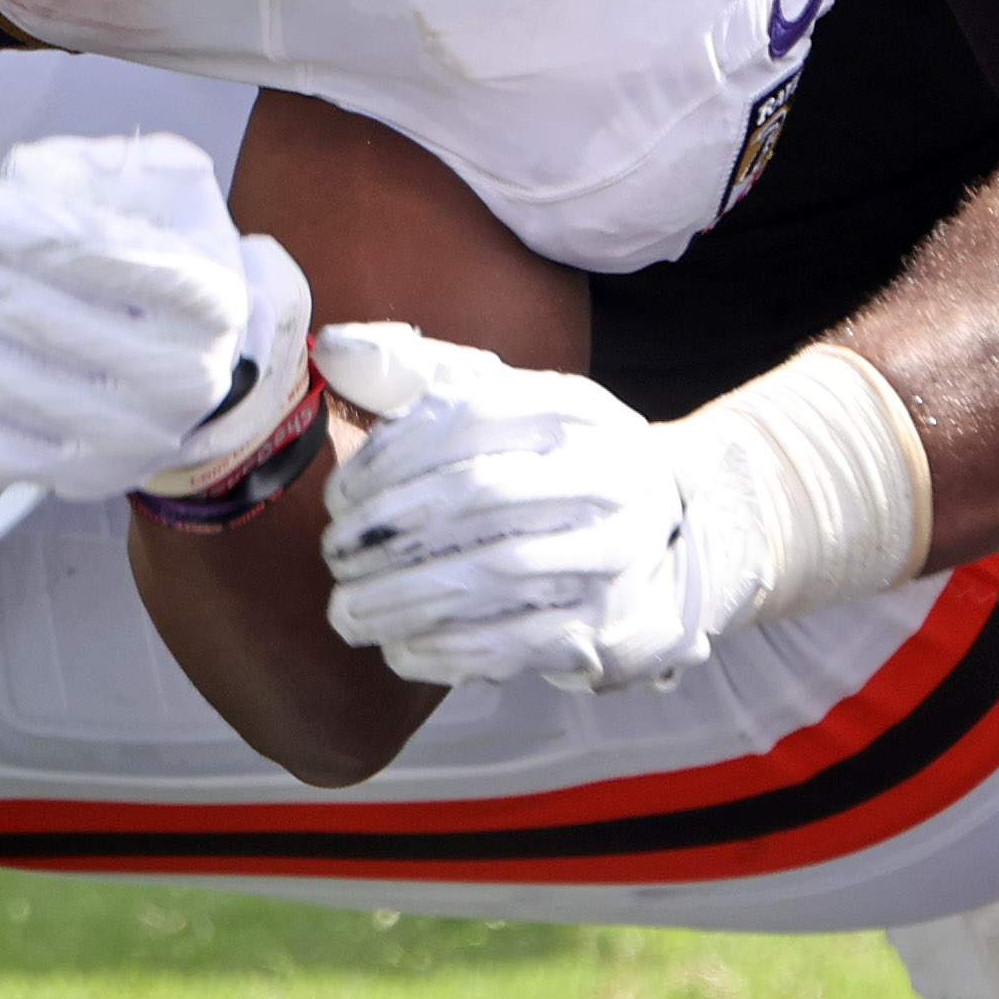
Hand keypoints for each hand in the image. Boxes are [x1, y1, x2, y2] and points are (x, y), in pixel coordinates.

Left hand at [0, 132, 311, 501]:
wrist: (195, 368)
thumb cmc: (162, 254)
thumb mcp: (163, 186)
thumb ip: (98, 166)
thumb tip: (15, 177)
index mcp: (204, 294)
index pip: (84, 248)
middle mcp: (176, 376)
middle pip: (28, 311)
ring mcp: (127, 439)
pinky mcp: (77, 479)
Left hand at [314, 323, 717, 693]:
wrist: (665, 527)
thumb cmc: (551, 459)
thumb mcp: (503, 399)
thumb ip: (417, 373)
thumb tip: (334, 348)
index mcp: (573, 408)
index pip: (470, 417)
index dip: (390, 459)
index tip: (337, 497)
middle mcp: (605, 472)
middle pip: (479, 495)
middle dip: (389, 530)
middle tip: (332, 555)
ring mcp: (614, 552)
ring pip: (495, 573)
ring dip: (405, 597)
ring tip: (347, 610)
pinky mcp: (609, 623)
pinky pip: (519, 642)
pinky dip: (448, 650)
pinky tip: (399, 649)